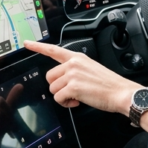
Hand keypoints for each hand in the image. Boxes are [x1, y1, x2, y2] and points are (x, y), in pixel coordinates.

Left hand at [24, 41, 140, 116]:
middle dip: (58, 87)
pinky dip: (66, 103)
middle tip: (72, 92)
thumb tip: (64, 80)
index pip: (53, 50)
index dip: (38, 47)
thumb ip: (75, 69)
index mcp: (77, 58)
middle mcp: (73, 64)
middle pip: (49, 77)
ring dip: (62, 96)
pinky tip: (77, 102)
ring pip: (53, 89)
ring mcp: (72, 74)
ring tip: (76, 97)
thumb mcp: (91, 69)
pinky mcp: (73, 87)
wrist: (120, 92)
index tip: (27, 43)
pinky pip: (58, 98)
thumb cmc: (109, 84)